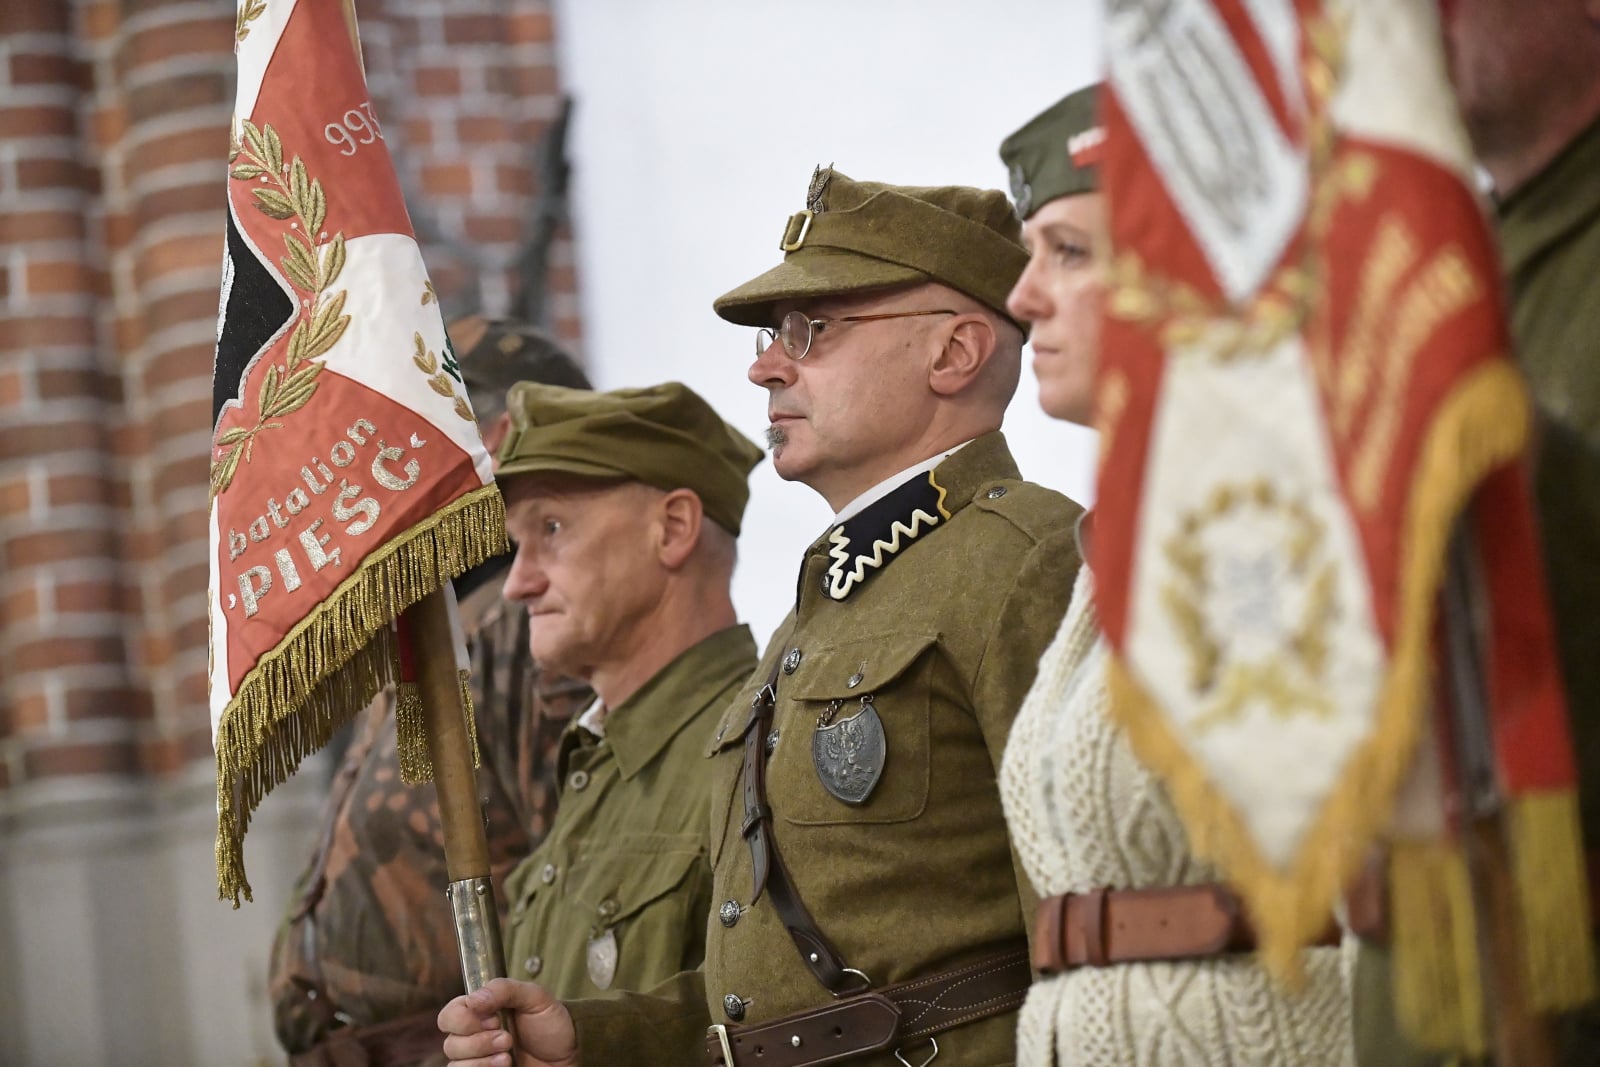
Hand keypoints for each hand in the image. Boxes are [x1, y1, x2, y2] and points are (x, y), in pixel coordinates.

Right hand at [437, 978, 578, 1066]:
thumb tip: (473, 1000)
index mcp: (480, 1012)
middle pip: (451, 1043)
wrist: (567, 1055)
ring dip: (483, 1060)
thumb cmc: (550, 1024)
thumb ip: (504, 990)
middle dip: (479, 1042)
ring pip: (456, 1064)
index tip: (493, 1019)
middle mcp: (473, 1037)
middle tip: (507, 1038)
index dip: (464, 1019)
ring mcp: (477, 1059)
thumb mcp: (535, 997)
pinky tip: (505, 1066)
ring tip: (508, 1056)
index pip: (449, 1015)